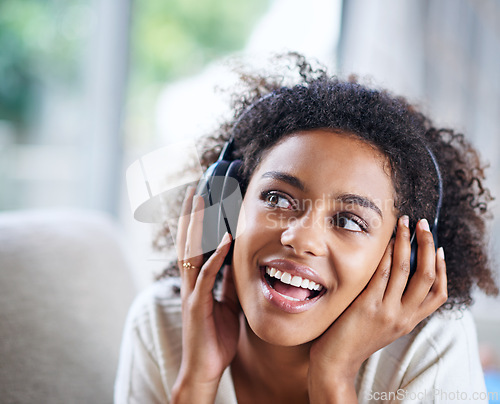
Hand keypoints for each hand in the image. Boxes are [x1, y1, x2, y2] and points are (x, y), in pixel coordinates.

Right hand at [171, 187, 240, 403]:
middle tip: (195, 191)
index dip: (197, 225)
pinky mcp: (197, 305)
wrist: (205, 369)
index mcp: (197, 282)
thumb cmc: (215, 338)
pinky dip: (215, 255)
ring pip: (191, 252)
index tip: (203, 202)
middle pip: (187, 242)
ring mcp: (191, 292)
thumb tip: (236, 263)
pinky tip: (223, 237)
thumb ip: (228, 283)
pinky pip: (207, 275)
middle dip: (191, 216)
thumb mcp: (226, 305)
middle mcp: (190, 283)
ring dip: (196, 226)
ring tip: (201, 201)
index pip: (195, 246)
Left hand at [308, 216, 447, 402]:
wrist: (336, 360)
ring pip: (405, 270)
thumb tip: (398, 273)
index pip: (439, 294)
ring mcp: (387, 311)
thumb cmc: (355, 338)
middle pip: (427, 276)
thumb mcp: (384, 324)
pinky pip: (381, 274)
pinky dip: (386, 254)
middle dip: (427, 245)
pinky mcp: (367, 306)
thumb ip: (394, 304)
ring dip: (406, 241)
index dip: (442, 268)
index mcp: (410, 322)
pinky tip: (385, 241)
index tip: (438, 247)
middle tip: (422, 224)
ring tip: (404, 223)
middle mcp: (403, 317)